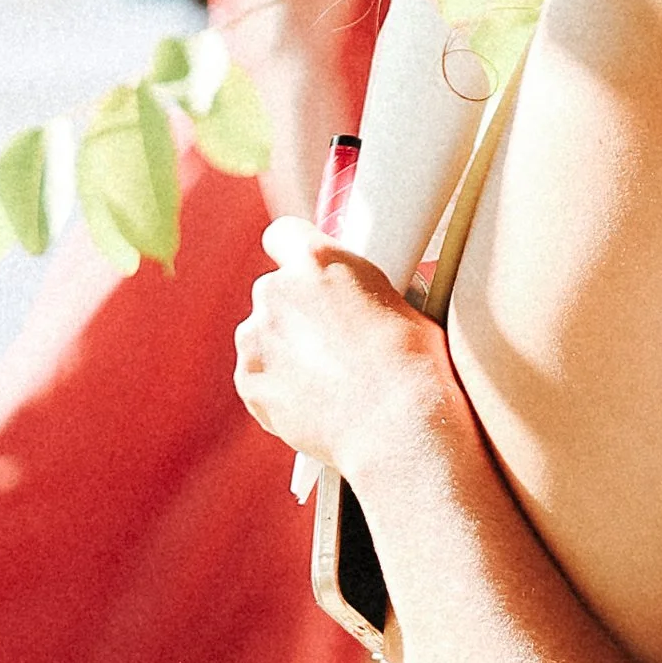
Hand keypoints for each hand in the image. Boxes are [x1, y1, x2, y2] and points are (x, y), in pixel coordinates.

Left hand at [232, 220, 458, 481]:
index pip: (284, 235)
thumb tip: (359, 300)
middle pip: (275, 290)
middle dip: (297, 311)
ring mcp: (256, 337)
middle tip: (333, 340)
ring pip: (264, 334)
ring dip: (286, 349)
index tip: (306, 273)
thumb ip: (359, 291)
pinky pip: (257, 374)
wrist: (398, 426)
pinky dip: (278, 385)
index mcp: (318, 260)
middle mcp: (277, 291)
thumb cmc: (412, 365)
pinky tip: (315, 401)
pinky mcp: (249, 380)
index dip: (294, 254)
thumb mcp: (399, 302)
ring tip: (328, 380)